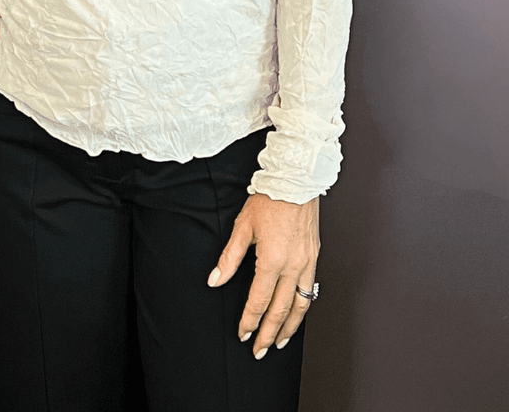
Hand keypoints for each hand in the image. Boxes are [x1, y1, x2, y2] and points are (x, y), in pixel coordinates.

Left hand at [207, 192, 318, 358]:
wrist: (295, 180)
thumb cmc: (269, 199)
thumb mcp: (243, 227)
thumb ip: (229, 258)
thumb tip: (215, 280)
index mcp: (272, 260)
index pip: (259, 301)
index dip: (250, 321)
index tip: (243, 333)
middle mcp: (293, 265)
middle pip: (280, 310)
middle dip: (269, 333)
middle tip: (261, 350)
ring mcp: (307, 262)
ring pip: (300, 305)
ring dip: (289, 327)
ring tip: (281, 341)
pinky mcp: (315, 256)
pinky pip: (310, 289)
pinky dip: (303, 307)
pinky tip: (297, 313)